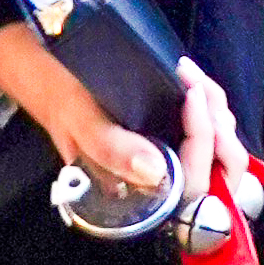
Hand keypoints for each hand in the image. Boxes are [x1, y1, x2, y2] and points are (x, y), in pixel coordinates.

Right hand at [0, 25, 258, 227]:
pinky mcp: (170, 137)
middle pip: (218, 172)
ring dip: (216, 112)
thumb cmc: (60, 98)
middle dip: (220, 129)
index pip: (190, 183)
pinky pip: (206, 131)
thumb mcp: (79, 121)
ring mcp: (169, 159)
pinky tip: (192, 82)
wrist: (43, 72)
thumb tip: (156, 172)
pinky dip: (207, 106)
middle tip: (199, 87)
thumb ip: (111, 149)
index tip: (192, 94)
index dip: (202, 140)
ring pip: (218, 150)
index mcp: (135, 192)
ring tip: (194, 79)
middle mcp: (160, 183)